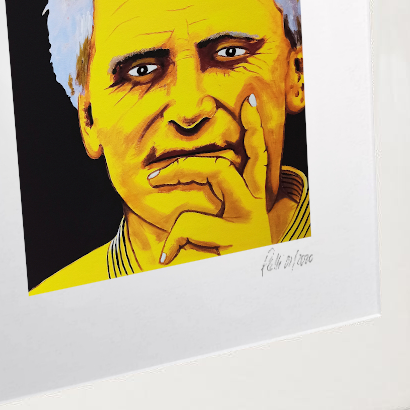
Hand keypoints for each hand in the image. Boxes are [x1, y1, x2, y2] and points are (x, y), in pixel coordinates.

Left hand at [148, 94, 270, 264]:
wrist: (251, 305)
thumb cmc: (232, 274)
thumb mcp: (223, 246)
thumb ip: (215, 222)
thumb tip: (210, 201)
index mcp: (254, 207)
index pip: (257, 160)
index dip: (253, 132)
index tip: (247, 104)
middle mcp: (256, 210)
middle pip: (228, 159)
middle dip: (191, 156)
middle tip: (153, 174)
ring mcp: (249, 223)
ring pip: (217, 172)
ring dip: (181, 173)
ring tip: (153, 186)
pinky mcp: (238, 239)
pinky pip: (193, 221)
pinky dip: (173, 238)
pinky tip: (166, 256)